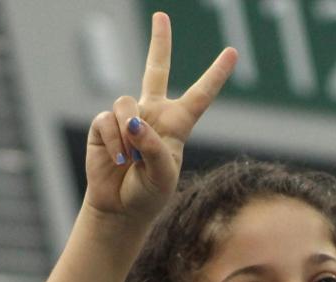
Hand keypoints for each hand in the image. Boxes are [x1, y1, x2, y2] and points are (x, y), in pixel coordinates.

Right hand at [82, 12, 236, 223]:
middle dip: (159, 42)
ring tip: (130, 159)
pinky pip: (108, 121)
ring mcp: (127, 117)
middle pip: (155, 69)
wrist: (120, 209)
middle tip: (161, 16)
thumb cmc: (148, 194)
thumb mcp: (163, 176)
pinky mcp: (103, 124)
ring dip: (129, 134)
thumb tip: (134, 121)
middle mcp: (152, 114)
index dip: (215, 74)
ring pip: (126, 104)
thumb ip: (155, 147)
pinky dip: (114, 142)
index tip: (232, 52)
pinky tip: (117, 160)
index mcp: (177, 125)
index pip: (199, 95)